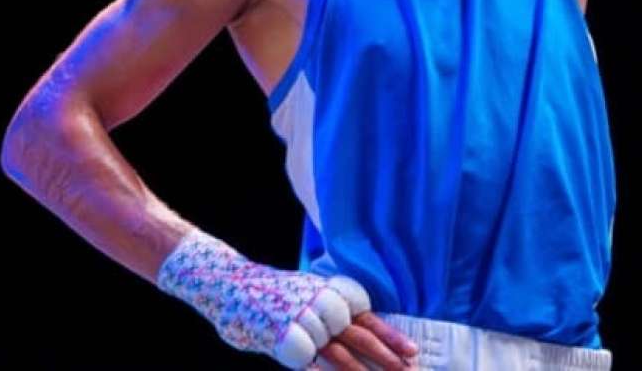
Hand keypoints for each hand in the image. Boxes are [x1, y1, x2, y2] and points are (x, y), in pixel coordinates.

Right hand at [158, 229, 418, 368]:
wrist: (229, 281)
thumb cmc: (272, 294)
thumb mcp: (307, 293)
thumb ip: (331, 313)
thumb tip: (360, 331)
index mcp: (330, 292)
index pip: (367, 317)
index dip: (390, 336)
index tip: (412, 352)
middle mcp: (318, 305)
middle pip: (358, 334)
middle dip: (386, 357)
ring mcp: (299, 321)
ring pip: (337, 352)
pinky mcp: (279, 337)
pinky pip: (306, 360)